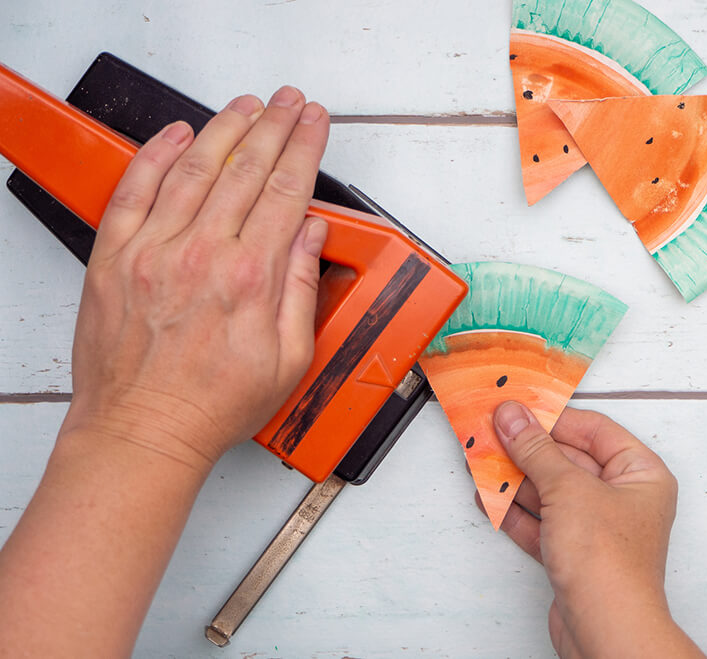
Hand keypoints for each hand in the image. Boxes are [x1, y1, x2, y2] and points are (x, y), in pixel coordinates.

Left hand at [59, 86, 329, 468]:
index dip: (305, 148)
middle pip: (246, 168)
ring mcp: (154, 250)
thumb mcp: (288, 358)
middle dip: (275, 125)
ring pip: (194, 167)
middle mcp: (202, 254)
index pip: (286, 191)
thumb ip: (301, 289)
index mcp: (251, 278)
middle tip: (290, 102)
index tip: (315, 125)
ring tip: (247, 105)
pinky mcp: (115, 257)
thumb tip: (310, 236)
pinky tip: (178, 134)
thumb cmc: (211, 403)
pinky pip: (135, 188)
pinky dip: (156, 154)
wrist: (144, 428)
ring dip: (225, 127)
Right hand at [483, 402, 702, 658]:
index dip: (554, 417)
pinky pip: (541, 521)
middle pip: (568, 460)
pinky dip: (514, 511)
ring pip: (551, 491)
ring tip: (480, 462)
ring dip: (515, 478)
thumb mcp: (567, 489)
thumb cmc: (609, 564)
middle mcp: (623, 499)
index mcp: (641, 474)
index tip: (518, 409)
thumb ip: (536, 450)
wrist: (606, 632)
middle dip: (527, 449)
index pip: (594, 429)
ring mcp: (597, 528)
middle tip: (491, 433)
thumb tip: (514, 417)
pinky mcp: (574, 554)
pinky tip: (488, 498)